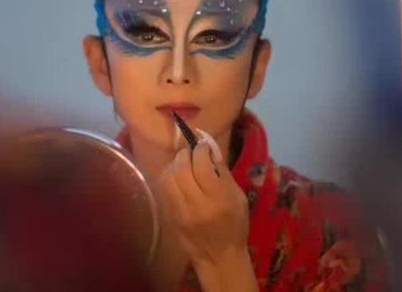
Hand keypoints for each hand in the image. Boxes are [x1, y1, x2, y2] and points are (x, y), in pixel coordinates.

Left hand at [156, 131, 249, 266]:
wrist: (219, 257)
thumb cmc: (235, 225)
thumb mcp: (238, 197)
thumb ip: (223, 173)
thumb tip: (210, 150)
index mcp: (218, 199)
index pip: (202, 165)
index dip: (201, 149)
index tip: (203, 145)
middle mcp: (197, 205)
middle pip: (182, 169)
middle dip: (185, 154)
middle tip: (191, 151)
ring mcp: (181, 212)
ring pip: (168, 178)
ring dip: (174, 164)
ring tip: (182, 162)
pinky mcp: (170, 216)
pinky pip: (164, 189)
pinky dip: (168, 176)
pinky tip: (176, 175)